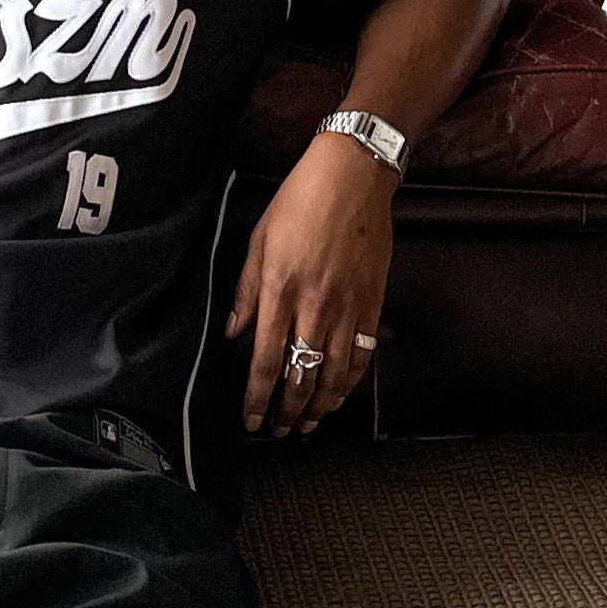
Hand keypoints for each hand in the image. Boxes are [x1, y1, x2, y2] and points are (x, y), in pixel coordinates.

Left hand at [226, 139, 393, 435]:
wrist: (352, 178)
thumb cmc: (301, 202)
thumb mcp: (259, 240)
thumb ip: (245, 292)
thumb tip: (234, 331)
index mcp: (280, 290)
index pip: (265, 361)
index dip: (257, 399)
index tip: (252, 420)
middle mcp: (314, 305)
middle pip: (300, 376)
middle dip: (287, 411)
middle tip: (279, 429)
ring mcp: (347, 307)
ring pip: (334, 375)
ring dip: (319, 406)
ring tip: (306, 422)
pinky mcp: (372, 304)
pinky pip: (361, 356)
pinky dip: (350, 383)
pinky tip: (338, 395)